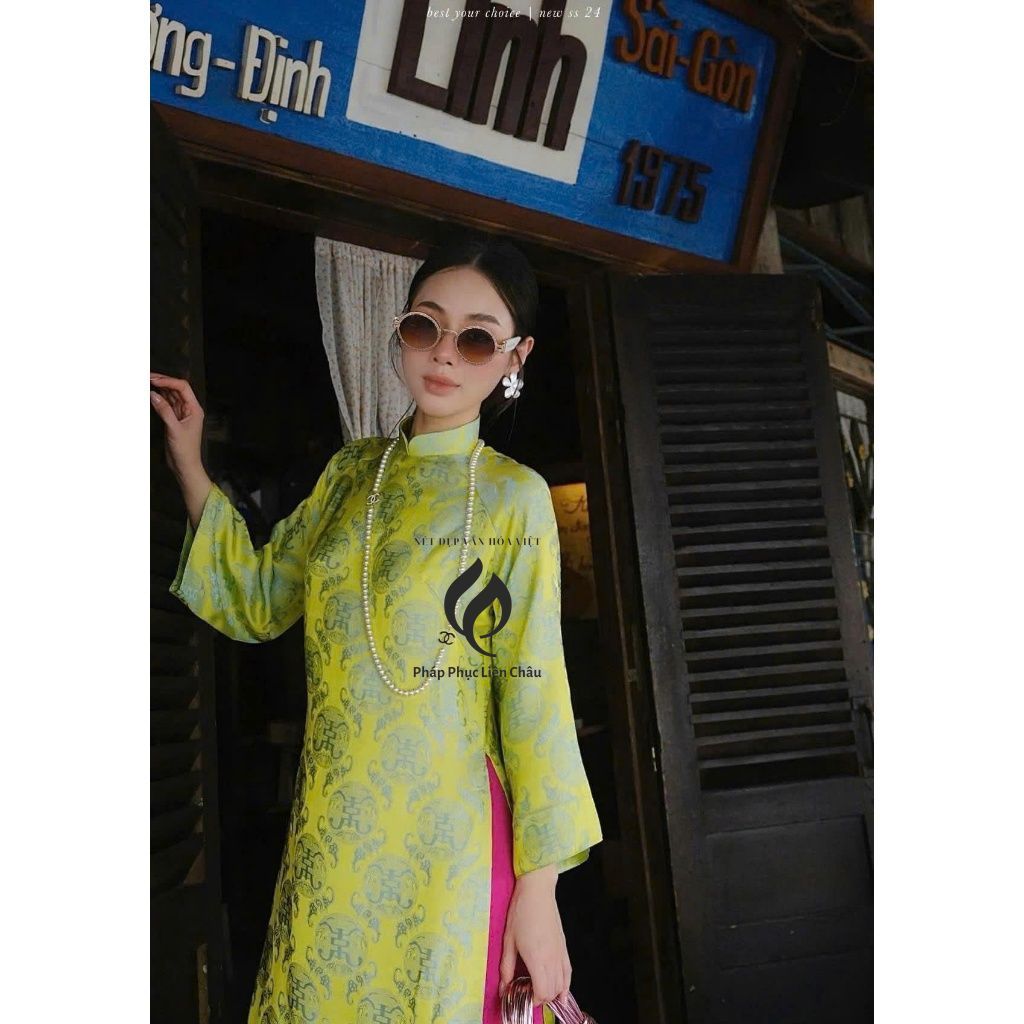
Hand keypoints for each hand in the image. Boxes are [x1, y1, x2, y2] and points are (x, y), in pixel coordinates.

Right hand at [150, 372, 204, 481]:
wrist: (185, 466)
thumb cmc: (185, 450)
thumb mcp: (174, 429)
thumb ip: (164, 411)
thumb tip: (152, 394)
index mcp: (194, 409)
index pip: (182, 388)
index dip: (168, 381)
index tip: (153, 380)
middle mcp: (189, 409)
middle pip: (176, 389)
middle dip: (163, 382)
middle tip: (147, 377)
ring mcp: (181, 414)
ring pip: (170, 396)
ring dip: (159, 389)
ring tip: (146, 382)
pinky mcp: (173, 420)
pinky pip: (166, 405)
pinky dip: (158, 399)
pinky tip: (150, 394)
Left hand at [499, 866, 570, 1007]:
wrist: (537, 891)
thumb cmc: (520, 912)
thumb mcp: (508, 940)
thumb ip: (506, 967)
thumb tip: (504, 988)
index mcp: (537, 958)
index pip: (542, 992)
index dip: (533, 1000)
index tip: (523, 996)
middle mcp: (552, 959)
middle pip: (552, 991)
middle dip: (541, 997)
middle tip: (528, 992)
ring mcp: (560, 953)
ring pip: (562, 984)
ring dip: (552, 992)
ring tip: (540, 989)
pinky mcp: (564, 947)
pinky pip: (568, 972)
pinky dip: (565, 984)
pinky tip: (561, 991)